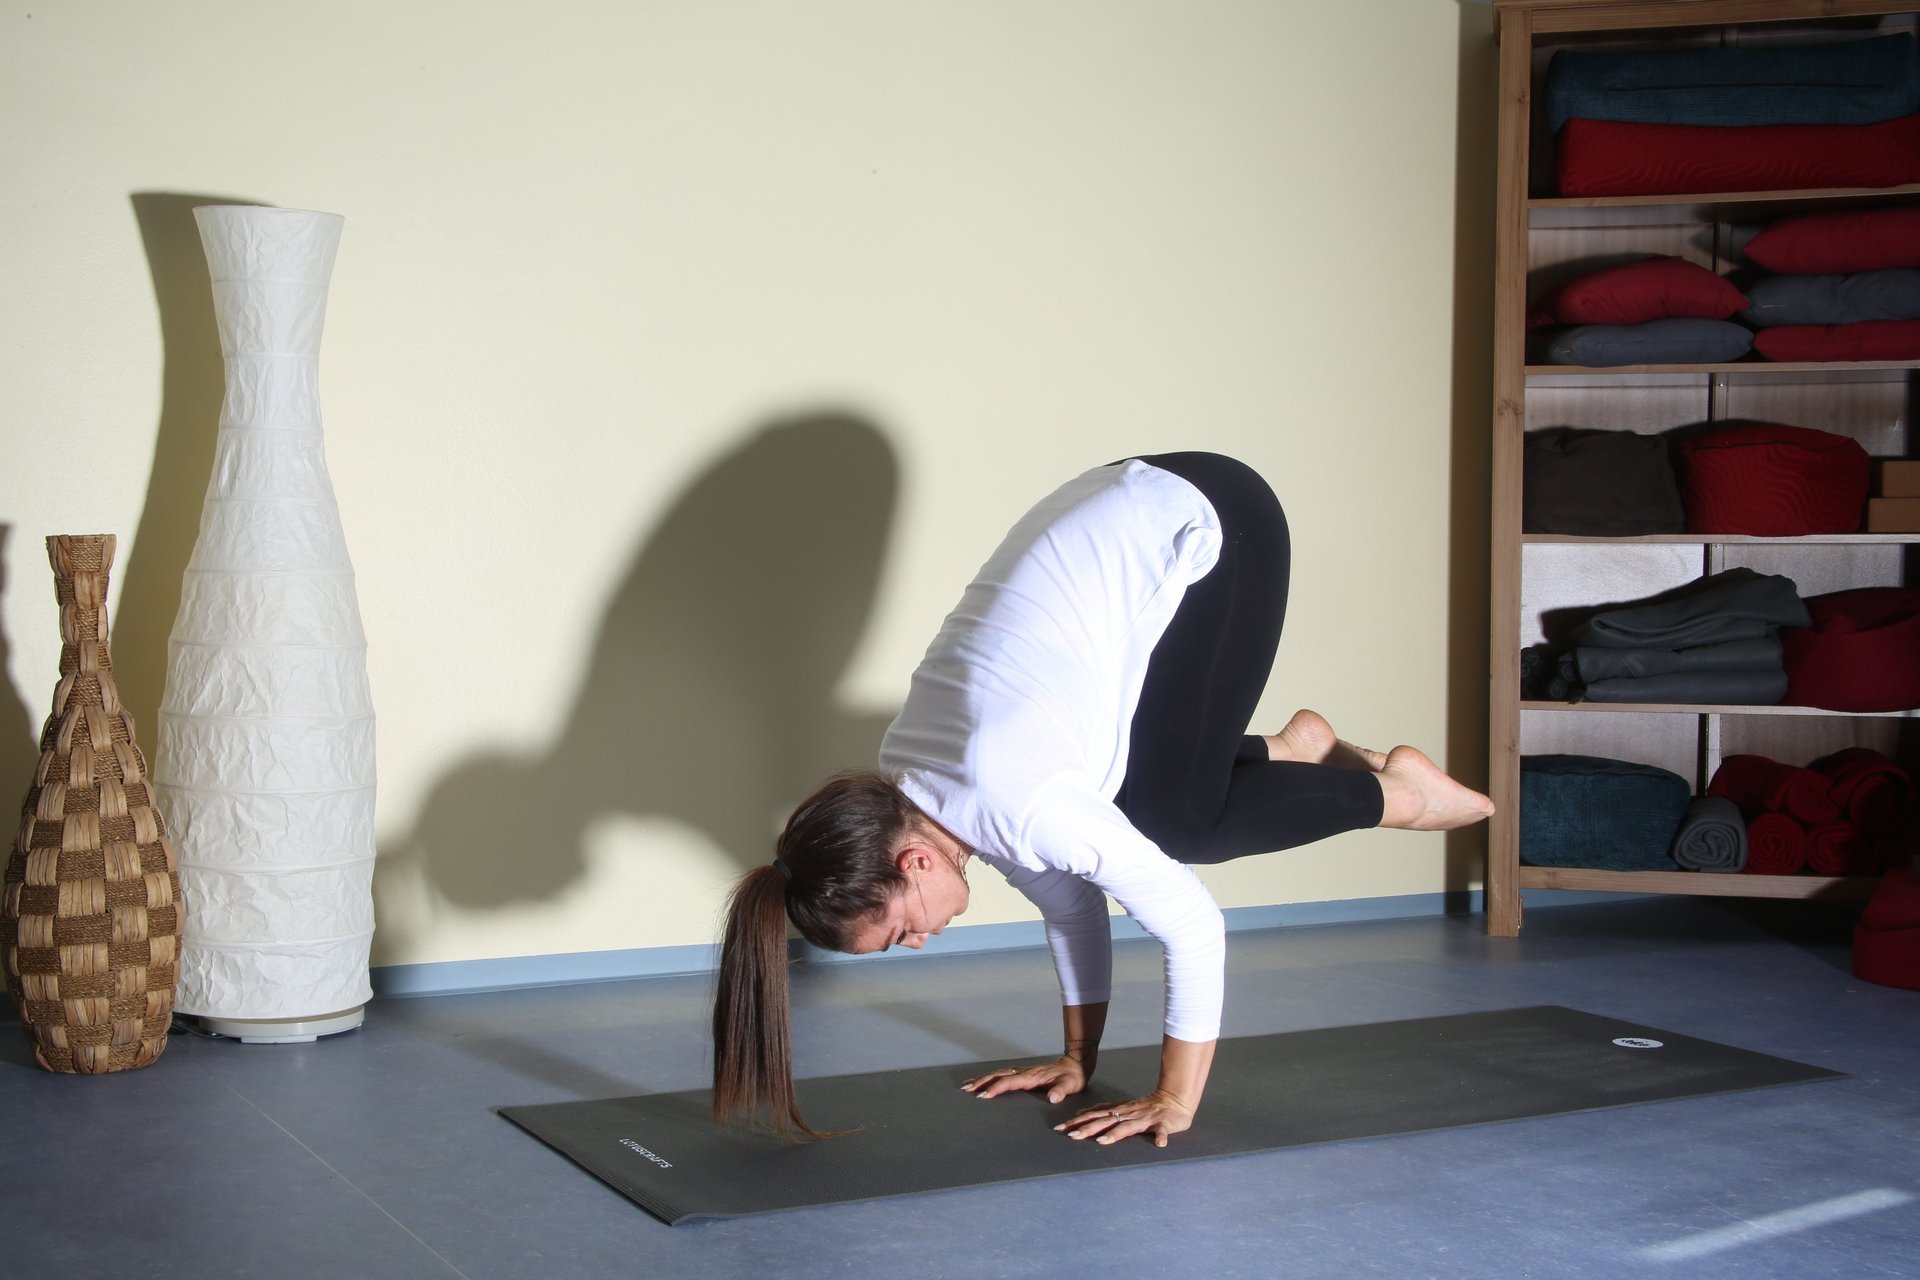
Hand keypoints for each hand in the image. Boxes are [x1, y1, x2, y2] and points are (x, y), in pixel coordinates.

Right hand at [961, 1055, 1088, 1104]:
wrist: (1075, 1064)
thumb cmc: (1072, 1077)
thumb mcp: (1070, 1085)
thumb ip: (1061, 1091)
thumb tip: (1052, 1098)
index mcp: (1032, 1077)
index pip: (1009, 1082)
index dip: (996, 1088)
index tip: (983, 1095)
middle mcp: (1024, 1073)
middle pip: (998, 1075)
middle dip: (981, 1082)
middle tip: (966, 1089)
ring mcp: (1023, 1072)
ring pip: (999, 1073)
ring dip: (983, 1078)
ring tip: (968, 1085)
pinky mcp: (1023, 1073)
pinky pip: (1003, 1074)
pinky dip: (991, 1077)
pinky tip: (985, 1080)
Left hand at [1054, 1089, 1193, 1147]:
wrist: (1174, 1100)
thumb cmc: (1147, 1107)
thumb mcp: (1123, 1107)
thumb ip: (1105, 1111)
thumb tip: (1083, 1113)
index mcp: (1120, 1111)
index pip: (1094, 1116)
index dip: (1077, 1122)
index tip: (1060, 1128)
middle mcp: (1129, 1114)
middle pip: (1105, 1121)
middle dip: (1088, 1128)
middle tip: (1071, 1136)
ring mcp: (1145, 1119)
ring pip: (1128, 1127)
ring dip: (1115, 1134)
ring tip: (1102, 1141)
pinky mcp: (1163, 1124)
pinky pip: (1162, 1132)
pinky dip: (1161, 1137)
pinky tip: (1160, 1144)